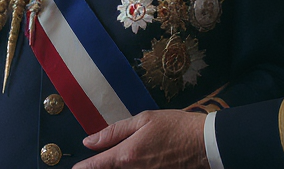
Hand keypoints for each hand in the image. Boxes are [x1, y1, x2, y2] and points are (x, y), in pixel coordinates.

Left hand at [75, 110, 208, 168]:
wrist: (206, 144)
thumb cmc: (177, 128)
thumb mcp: (144, 120)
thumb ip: (114, 132)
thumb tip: (89, 141)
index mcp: (126, 155)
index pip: (95, 166)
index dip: (82, 167)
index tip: (77, 167)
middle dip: (100, 167)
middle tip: (99, 160)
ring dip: (116, 167)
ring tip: (124, 157)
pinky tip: (135, 163)